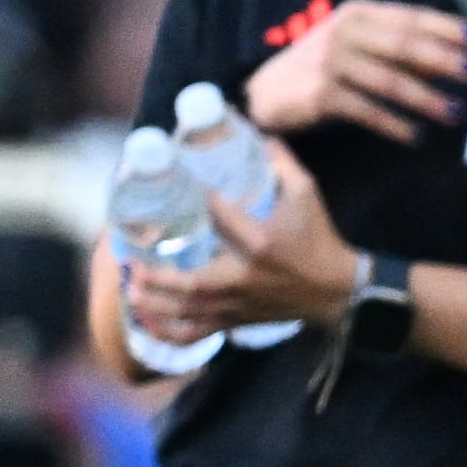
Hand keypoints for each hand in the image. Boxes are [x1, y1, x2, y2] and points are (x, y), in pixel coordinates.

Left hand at [128, 131, 358, 339]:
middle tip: (131, 260)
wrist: (335, 290)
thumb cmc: (317, 238)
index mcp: (261, 244)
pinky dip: (167, 331)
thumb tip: (258, 132)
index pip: (223, 218)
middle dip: (157, 277)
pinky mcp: (234, 321)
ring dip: (154, 303)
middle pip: (193, 284)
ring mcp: (237, 305)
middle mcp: (244, 278)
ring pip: (188, 313)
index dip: (199, 200)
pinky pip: (195, 334)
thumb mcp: (306, 195)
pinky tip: (144, 319)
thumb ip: (282, 164)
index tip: (177, 183)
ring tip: (131, 286)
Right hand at [245, 0, 466, 140]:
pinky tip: (417, 136)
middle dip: (445, 61)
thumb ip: (393, 45)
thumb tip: (451, 57)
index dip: (447, 28)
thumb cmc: (319, 67)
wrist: (264, 92)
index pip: (411, 17)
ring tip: (455, 113)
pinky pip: (369, 111)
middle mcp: (343, 32)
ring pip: (391, 81)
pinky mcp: (321, 94)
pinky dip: (396, 125)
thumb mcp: (353, 43)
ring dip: (428, 99)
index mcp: (357, 13)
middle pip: (406, 47)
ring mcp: (330, 63)